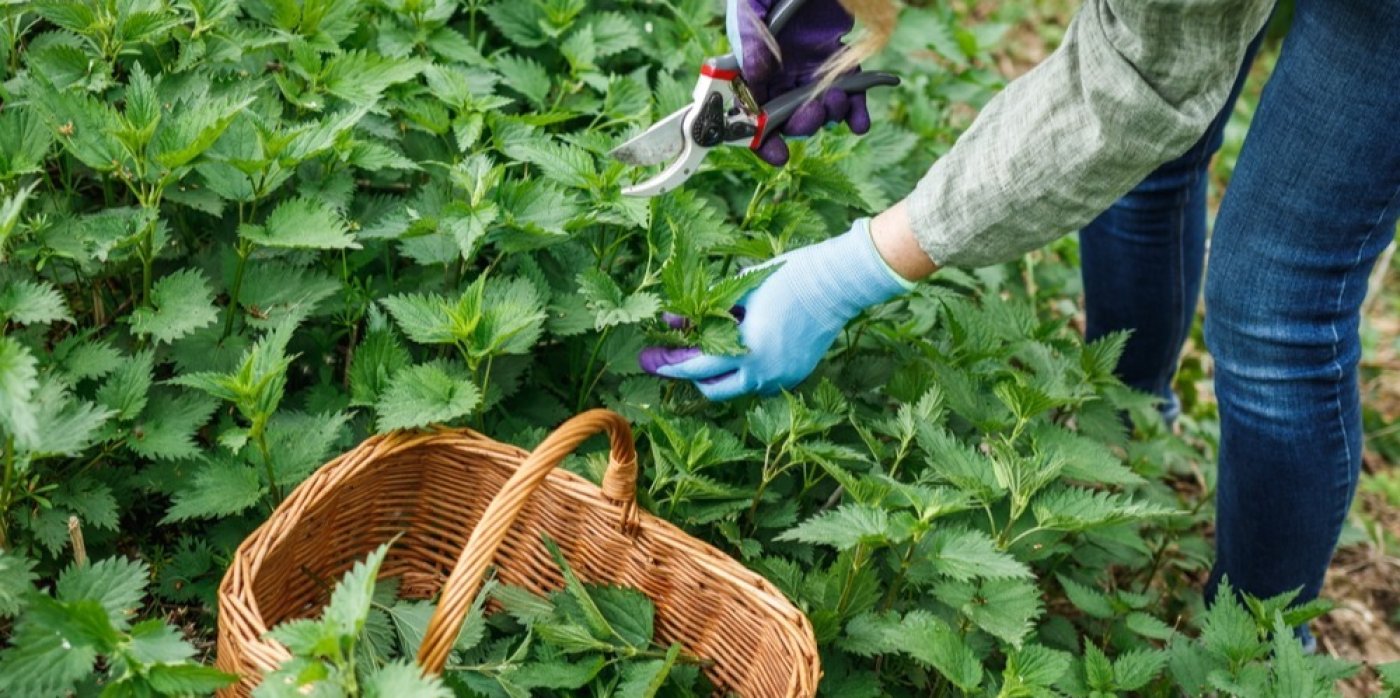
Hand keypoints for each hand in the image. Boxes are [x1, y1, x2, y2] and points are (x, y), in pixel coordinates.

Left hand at [640, 219, 911, 400]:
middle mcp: (764, 373)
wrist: (838, 284)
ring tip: (709, 346)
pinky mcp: (795, 375)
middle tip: (677, 357)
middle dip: (694, 375)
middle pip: (714, 389)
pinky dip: (745, 368)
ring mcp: (782, 378)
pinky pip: (760, 380)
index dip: (670, 364)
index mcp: (748, 351)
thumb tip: (671, 322)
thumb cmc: (788, 278)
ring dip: (720, 372)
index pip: (697, 367)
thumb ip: (703, 312)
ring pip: (738, 386)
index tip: (650, 360)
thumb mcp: (739, 290)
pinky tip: (741, 346)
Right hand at [726, 0, 871, 165]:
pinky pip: (848, 91)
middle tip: (811, 116)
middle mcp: (779, 71)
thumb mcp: (752, 4)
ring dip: (827, 115)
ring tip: (836, 101)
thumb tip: (754, 78)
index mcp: (751, 62)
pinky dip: (855, 111)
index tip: (774, 152)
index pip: (747, 109)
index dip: (756, 136)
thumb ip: (749, 38)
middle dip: (798, 125)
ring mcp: (810, 68)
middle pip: (783, 116)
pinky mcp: (840, 60)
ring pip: (816, 107)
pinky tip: (859, 122)